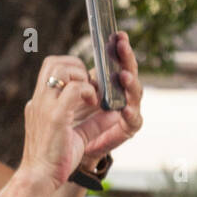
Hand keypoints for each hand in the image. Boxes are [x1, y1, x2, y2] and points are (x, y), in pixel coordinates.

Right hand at [18, 56, 102, 192]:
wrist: (38, 178)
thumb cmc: (54, 160)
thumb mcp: (77, 136)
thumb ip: (94, 123)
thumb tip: (115, 113)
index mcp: (40, 102)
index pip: (50, 68)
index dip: (71, 69)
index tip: (87, 84)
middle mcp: (39, 100)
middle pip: (53, 62)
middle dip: (77, 67)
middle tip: (91, 86)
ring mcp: (45, 106)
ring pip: (61, 69)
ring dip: (82, 77)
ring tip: (91, 96)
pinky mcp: (55, 116)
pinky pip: (74, 89)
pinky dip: (88, 92)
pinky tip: (93, 103)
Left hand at [75, 32, 144, 164]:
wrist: (60, 161)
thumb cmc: (64, 127)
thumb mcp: (66, 102)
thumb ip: (74, 86)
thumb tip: (69, 65)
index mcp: (105, 87)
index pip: (114, 64)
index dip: (116, 50)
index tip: (116, 34)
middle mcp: (119, 96)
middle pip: (128, 72)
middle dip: (126, 58)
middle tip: (122, 44)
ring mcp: (126, 111)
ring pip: (135, 93)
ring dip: (130, 83)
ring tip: (124, 76)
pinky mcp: (126, 130)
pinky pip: (132, 120)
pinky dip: (129, 113)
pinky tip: (124, 108)